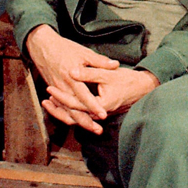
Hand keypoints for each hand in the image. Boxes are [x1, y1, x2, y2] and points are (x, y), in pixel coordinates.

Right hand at [25, 25, 118, 132]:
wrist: (43, 46)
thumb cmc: (65, 48)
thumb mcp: (84, 52)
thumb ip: (100, 61)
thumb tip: (116, 65)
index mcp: (71, 77)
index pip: (84, 96)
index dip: (94, 106)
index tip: (104, 115)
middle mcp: (63, 87)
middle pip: (74, 110)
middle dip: (86, 122)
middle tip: (99, 130)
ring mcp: (57, 90)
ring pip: (67, 112)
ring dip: (79, 122)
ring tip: (91, 129)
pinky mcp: (54, 91)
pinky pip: (61, 107)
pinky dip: (69, 116)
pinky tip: (77, 121)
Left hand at [44, 68, 159, 133]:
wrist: (142, 88)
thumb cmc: (127, 80)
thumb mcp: (108, 74)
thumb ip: (90, 73)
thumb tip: (73, 71)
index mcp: (101, 104)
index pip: (76, 103)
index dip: (62, 96)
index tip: (51, 88)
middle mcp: (98, 113)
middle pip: (73, 113)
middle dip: (58, 107)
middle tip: (45, 98)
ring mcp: (98, 114)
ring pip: (76, 116)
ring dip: (62, 110)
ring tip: (49, 102)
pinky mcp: (98, 112)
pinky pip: (80, 114)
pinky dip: (70, 110)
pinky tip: (61, 103)